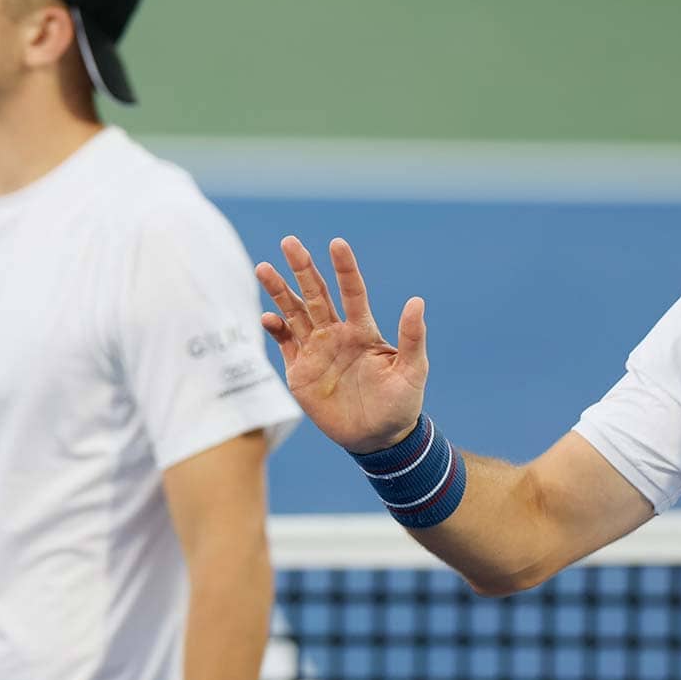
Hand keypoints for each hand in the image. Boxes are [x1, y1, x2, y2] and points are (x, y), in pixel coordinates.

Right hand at [254, 235, 425, 453]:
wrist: (378, 438)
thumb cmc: (401, 403)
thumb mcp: (412, 370)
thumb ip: (412, 337)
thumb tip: (417, 301)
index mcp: (363, 330)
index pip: (352, 292)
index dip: (344, 269)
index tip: (337, 244)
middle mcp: (337, 333)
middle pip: (316, 294)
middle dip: (302, 268)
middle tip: (290, 242)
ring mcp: (316, 350)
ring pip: (294, 313)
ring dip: (279, 292)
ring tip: (264, 268)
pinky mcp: (300, 370)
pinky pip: (285, 343)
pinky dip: (276, 329)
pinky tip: (267, 317)